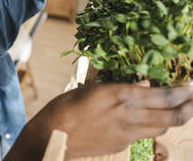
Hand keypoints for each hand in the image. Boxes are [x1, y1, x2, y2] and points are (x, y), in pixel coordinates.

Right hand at [5, 83, 192, 160]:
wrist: (53, 137)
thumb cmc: (66, 106)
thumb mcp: (91, 88)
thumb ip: (120, 86)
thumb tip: (143, 85)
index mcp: (121, 96)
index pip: (164, 96)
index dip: (183, 92)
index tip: (191, 86)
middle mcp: (129, 116)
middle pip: (172, 117)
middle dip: (189, 108)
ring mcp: (127, 134)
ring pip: (162, 128)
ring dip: (174, 118)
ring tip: (177, 109)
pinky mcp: (121, 145)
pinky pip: (145, 135)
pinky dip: (153, 126)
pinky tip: (148, 119)